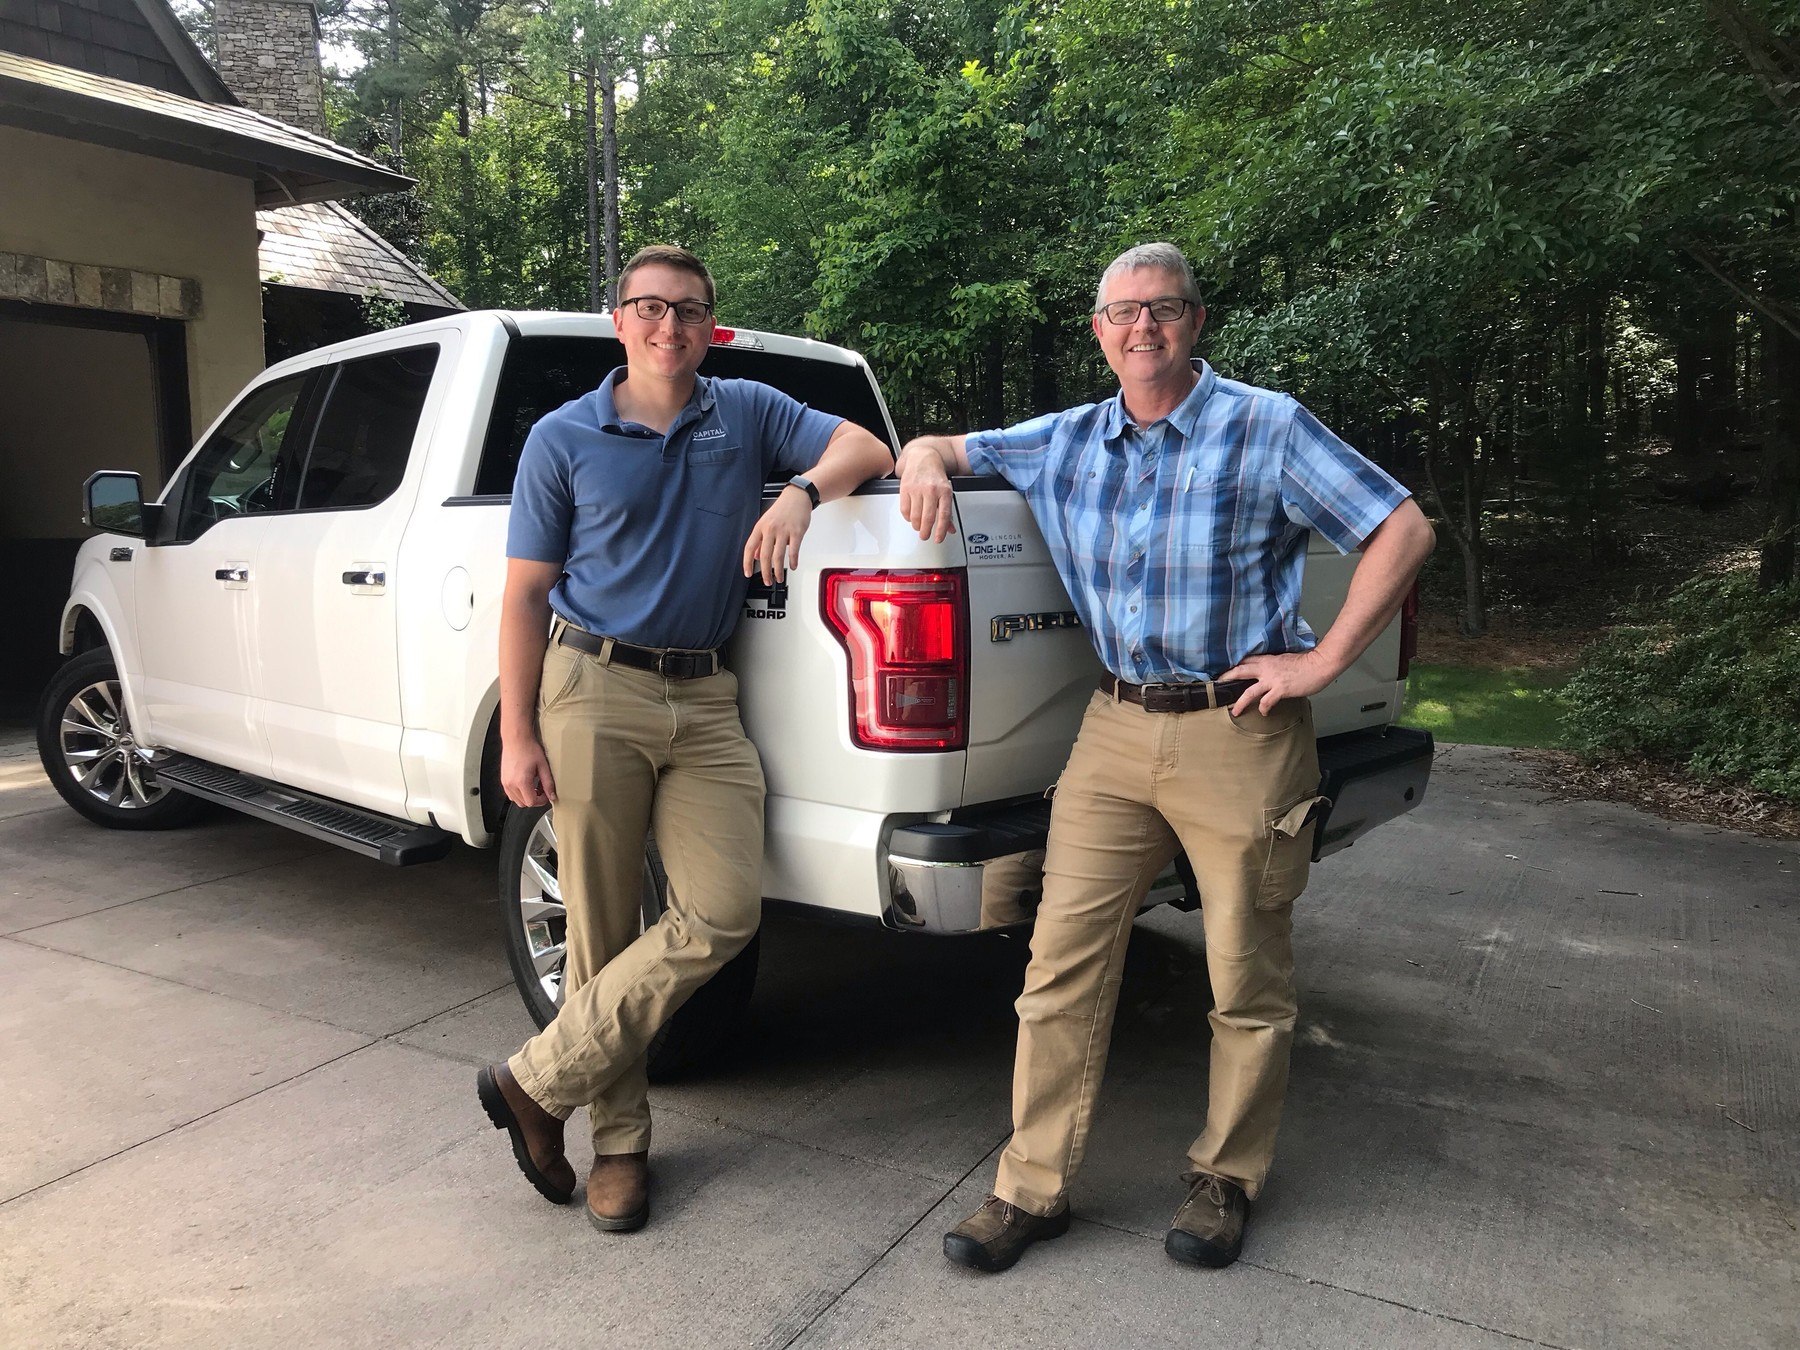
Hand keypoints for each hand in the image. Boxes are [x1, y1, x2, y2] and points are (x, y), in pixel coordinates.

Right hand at [500, 733, 556, 807]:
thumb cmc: (529, 749)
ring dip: (527, 797)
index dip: (541, 801)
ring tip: (534, 785)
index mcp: (521, 782)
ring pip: (517, 800)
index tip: (546, 794)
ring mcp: (505, 782)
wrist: (516, 739)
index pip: (531, 802)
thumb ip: (548, 783)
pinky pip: (511, 794)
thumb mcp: (543, 766)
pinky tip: (526, 783)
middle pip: (524, 803)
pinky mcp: (503, 780)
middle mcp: (511, 784)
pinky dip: (519, 793)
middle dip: (535, 799)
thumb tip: (552, 795)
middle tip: (542, 789)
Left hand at [743, 486, 811, 583]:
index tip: (747, 573)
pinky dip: (793, 561)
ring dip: (778, 570)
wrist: (797, 496)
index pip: (749, 548)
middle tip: (767, 581)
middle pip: (765, 556)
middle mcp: (770, 529)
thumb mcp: (766, 522)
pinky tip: (792, 566)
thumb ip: (761, 540)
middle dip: (765, 572)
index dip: (747, 562)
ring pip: (778, 556)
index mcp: (760, 527)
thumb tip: (756, 556)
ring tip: (779, 578)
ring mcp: (784, 531)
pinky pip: (794, 550)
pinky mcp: (797, 532)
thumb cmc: (782, 509)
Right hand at [898, 446, 954, 542]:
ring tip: (918, 527)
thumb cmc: (935, 476)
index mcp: (944, 491)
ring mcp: (917, 489)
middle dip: (926, 531)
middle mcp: (931, 490)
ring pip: (915, 516)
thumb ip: (947, 512)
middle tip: (925, 535)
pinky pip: (905, 509)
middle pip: (928, 518)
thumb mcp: (945, 492)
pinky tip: (911, 517)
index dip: (940, 530)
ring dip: (916, 526)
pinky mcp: (905, 488)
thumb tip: (950, 529)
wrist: (923, 458)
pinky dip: (908, 517)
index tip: (938, 539)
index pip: (943, 515)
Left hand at [1219, 649, 1336, 717]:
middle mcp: (1266, 668)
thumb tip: (1267, 673)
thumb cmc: (1306, 663)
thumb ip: (1273, 665)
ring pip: (1249, 691)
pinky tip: (1264, 713)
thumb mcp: (1284, 660)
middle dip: (1226, 678)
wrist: (1319, 665)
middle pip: (1239, 671)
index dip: (1233, 666)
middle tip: (1216, 685)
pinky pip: (1266, 702)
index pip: (1245, 661)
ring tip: (1235, 711)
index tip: (1224, 673)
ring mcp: (1272, 679)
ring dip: (1240, 702)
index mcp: (1267, 659)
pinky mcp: (1280, 689)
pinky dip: (1263, 709)